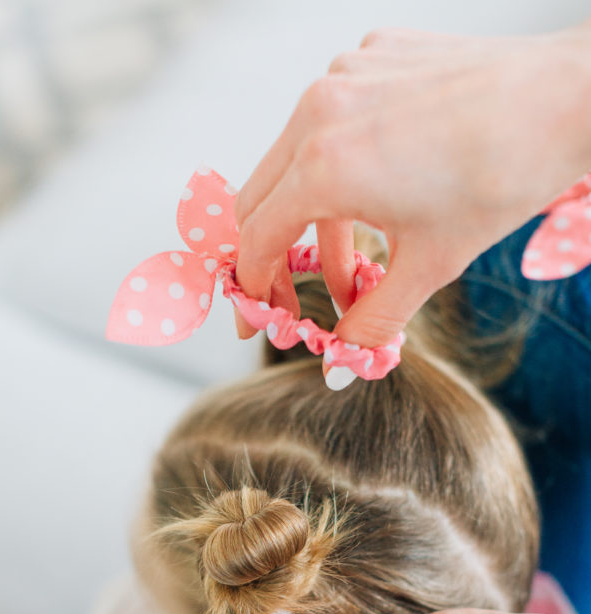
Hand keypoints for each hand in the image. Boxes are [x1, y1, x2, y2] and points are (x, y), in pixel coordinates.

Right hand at [234, 22, 590, 346]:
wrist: (565, 102)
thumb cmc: (502, 177)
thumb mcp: (429, 266)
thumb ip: (372, 320)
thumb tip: (342, 360)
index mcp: (323, 166)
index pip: (256, 239)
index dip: (253, 289)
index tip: (261, 316)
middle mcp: (319, 111)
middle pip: (259, 199)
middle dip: (273, 258)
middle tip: (296, 299)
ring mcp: (344, 74)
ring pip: (294, 161)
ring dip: (314, 221)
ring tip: (357, 267)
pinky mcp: (371, 55)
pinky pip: (330, 121)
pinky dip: (341, 168)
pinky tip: (383, 195)